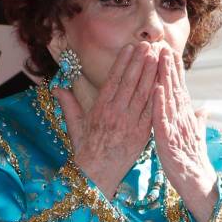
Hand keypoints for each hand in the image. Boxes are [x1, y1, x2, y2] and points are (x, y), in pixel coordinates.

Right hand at [53, 42, 156, 198]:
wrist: (96, 176)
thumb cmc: (85, 151)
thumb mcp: (75, 126)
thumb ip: (69, 105)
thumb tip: (57, 88)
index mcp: (100, 109)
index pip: (114, 80)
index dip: (123, 62)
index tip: (130, 47)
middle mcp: (115, 113)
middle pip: (131, 82)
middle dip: (140, 62)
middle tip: (149, 45)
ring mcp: (130, 124)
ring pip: (144, 94)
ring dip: (152, 74)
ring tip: (159, 57)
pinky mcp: (142, 134)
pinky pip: (152, 111)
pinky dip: (158, 96)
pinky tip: (164, 82)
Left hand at [152, 45, 216, 221]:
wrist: (196, 183)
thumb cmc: (192, 159)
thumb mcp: (195, 136)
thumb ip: (199, 120)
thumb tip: (206, 108)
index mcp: (185, 116)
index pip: (179, 87)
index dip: (174, 69)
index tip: (168, 49)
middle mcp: (182, 118)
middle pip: (175, 87)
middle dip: (168, 65)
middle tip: (162, 44)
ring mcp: (176, 128)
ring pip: (169, 97)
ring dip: (164, 76)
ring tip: (159, 57)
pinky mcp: (169, 140)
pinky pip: (162, 119)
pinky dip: (160, 104)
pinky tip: (156, 89)